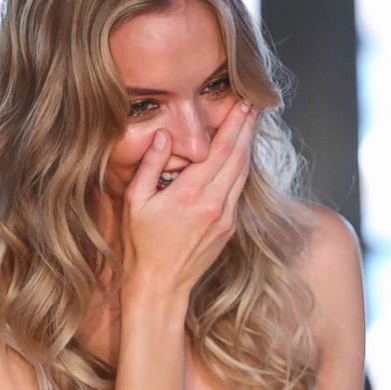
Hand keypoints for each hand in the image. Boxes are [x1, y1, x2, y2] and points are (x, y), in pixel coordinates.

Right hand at [120, 104, 256, 297]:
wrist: (160, 285)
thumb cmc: (141, 244)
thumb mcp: (135, 202)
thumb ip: (149, 166)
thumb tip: (162, 136)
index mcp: (192, 194)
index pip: (221, 149)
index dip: (235, 124)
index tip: (245, 103)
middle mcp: (215, 204)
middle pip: (239, 157)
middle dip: (248, 128)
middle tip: (255, 104)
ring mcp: (226, 217)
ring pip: (243, 174)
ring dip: (248, 147)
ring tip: (251, 124)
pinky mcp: (229, 228)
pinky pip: (238, 191)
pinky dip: (241, 169)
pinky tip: (239, 157)